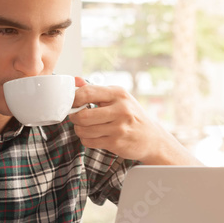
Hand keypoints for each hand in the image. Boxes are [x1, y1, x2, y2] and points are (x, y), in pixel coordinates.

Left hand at [69, 77, 198, 163]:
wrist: (151, 138)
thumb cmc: (131, 115)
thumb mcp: (118, 98)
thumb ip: (95, 90)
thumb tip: (75, 80)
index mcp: (118, 94)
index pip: (87, 93)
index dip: (73, 99)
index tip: (71, 103)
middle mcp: (120, 109)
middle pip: (82, 115)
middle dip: (74, 118)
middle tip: (76, 117)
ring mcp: (119, 127)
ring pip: (84, 130)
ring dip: (79, 130)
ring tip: (85, 127)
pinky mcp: (116, 143)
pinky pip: (89, 142)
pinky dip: (86, 140)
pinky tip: (94, 136)